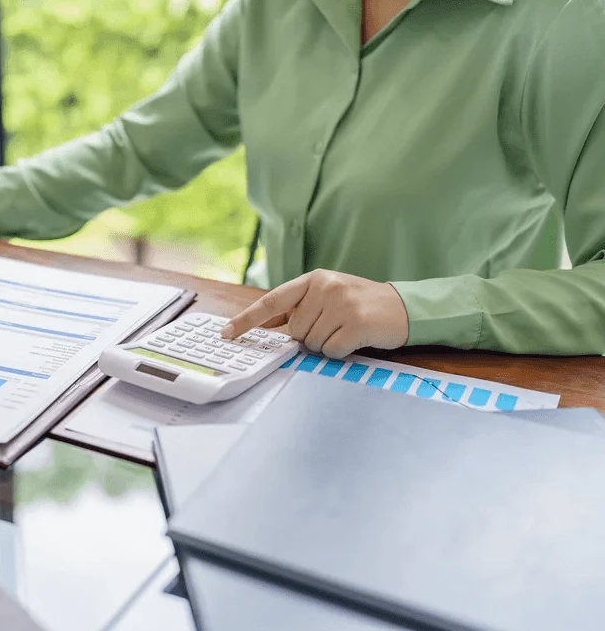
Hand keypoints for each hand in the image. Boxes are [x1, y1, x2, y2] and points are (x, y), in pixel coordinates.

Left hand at [220, 270, 408, 358]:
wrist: (405, 307)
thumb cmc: (360, 304)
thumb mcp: (328, 296)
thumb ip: (299, 308)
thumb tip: (265, 328)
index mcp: (313, 279)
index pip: (272, 301)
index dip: (247, 319)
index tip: (226, 333)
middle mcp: (325, 287)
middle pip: (295, 330)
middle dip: (310, 337)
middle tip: (334, 326)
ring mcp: (341, 304)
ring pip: (311, 343)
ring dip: (326, 344)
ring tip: (346, 330)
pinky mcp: (356, 322)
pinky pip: (331, 351)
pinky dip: (340, 351)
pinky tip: (355, 338)